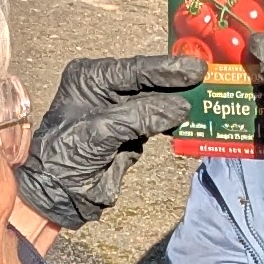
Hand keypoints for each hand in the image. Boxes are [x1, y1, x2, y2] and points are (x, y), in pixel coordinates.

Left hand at [14, 54, 202, 229]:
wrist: (57, 195)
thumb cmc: (66, 157)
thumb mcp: (101, 131)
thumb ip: (140, 116)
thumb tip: (180, 107)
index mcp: (90, 78)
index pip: (135, 69)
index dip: (167, 68)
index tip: (196, 68)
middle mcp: (105, 89)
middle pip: (149, 82)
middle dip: (177, 83)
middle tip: (207, 78)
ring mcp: (119, 111)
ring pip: (156, 102)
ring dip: (179, 103)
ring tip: (206, 99)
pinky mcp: (129, 133)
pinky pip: (157, 124)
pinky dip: (173, 124)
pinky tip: (192, 122)